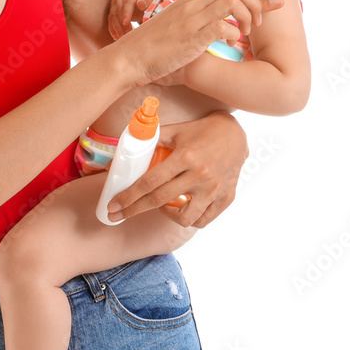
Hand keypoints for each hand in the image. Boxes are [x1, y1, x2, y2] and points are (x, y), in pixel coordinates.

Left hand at [103, 111, 247, 228]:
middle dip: (133, 210)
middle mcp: (200, 175)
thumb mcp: (176, 130)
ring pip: (184, 218)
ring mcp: (215, 189)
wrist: (236, 133)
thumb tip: (125, 151)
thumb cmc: (202, 130)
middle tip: (116, 215)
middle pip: (159, 200)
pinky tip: (181, 208)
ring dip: (166, 215)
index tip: (113, 205)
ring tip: (160, 206)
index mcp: (185, 156)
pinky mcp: (226, 197)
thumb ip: (152, 140)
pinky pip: (204, 219)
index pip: (150, 182)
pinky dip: (189, 219)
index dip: (128, 196)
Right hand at [106, 0, 157, 39]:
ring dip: (117, 27)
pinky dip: (112, 29)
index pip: (127, 2)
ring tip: (122, 37)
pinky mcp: (112, 10)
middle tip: (128, 34)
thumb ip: (147, 0)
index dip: (126, 12)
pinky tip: (116, 37)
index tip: (126, 22)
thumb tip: (140, 4)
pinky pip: (110, 20)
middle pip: (118, 10)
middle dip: (122, 23)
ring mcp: (114, 3)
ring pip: (112, 16)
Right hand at [112, 0, 283, 85]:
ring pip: (233, 2)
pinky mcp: (191, 36)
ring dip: (247, 17)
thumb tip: (215, 32)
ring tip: (245, 36)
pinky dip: (233, 34)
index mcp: (190, 2)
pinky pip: (222, 26)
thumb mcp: (174, 30)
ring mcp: (192, 19)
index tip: (277, 3)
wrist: (128, 59)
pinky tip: (230, 46)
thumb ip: (194, 25)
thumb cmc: (150, 50)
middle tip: (258, 26)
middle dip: (258, 5)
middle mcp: (193, 5)